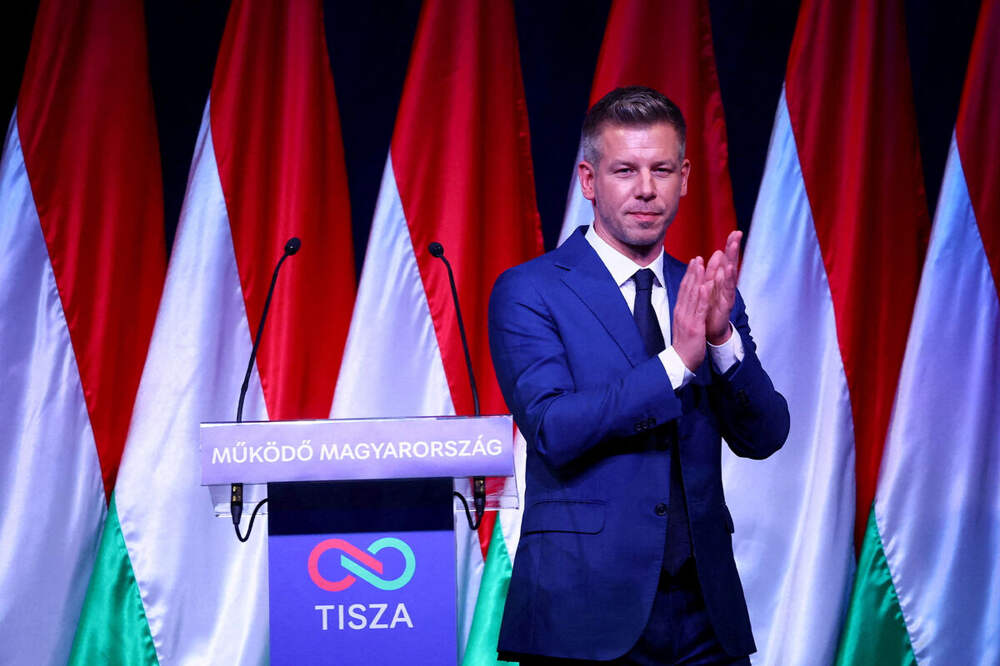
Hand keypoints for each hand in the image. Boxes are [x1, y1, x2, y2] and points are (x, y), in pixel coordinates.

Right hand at [672, 257, 710, 369]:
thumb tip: (688, 303)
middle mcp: (682, 312)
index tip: (694, 262)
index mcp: (680, 311)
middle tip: (697, 257)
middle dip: (693, 272)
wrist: (680, 362)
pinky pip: (698, 309)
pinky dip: (701, 296)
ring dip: (697, 279)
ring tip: (701, 265)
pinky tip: (704, 285)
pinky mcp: (694, 326)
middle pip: (687, 288)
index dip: (689, 275)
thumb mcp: (683, 325)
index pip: (684, 290)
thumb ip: (686, 312)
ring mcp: (687, 318)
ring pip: (692, 295)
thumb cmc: (684, 345)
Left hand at [704, 230, 741, 344]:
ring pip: (730, 275)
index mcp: (719, 281)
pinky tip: (727, 270)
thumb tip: (718, 255)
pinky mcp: (725, 305)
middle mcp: (725, 286)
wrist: (710, 331)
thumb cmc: (710, 309)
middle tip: (737, 234)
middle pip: (730, 264)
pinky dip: (727, 280)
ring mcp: (727, 295)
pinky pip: (726, 291)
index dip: (730, 247)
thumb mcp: (710, 287)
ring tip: (733, 247)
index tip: (734, 232)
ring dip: (731, 260)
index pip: (725, 260)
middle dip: (733, 249)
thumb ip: (713, 273)